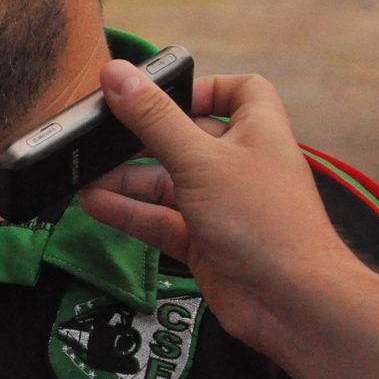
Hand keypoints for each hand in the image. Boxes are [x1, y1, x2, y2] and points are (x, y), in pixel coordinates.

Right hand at [77, 61, 357, 349]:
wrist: (293, 305)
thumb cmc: (264, 221)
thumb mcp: (200, 160)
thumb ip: (154, 119)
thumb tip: (118, 72)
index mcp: (256, 130)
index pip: (238, 91)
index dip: (202, 87)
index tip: (161, 93)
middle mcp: (240, 164)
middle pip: (185, 137)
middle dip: (142, 138)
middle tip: (99, 134)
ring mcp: (221, 205)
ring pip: (166, 182)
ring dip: (126, 178)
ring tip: (85, 173)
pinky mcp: (204, 241)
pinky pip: (160, 218)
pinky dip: (128, 211)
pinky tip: (93, 203)